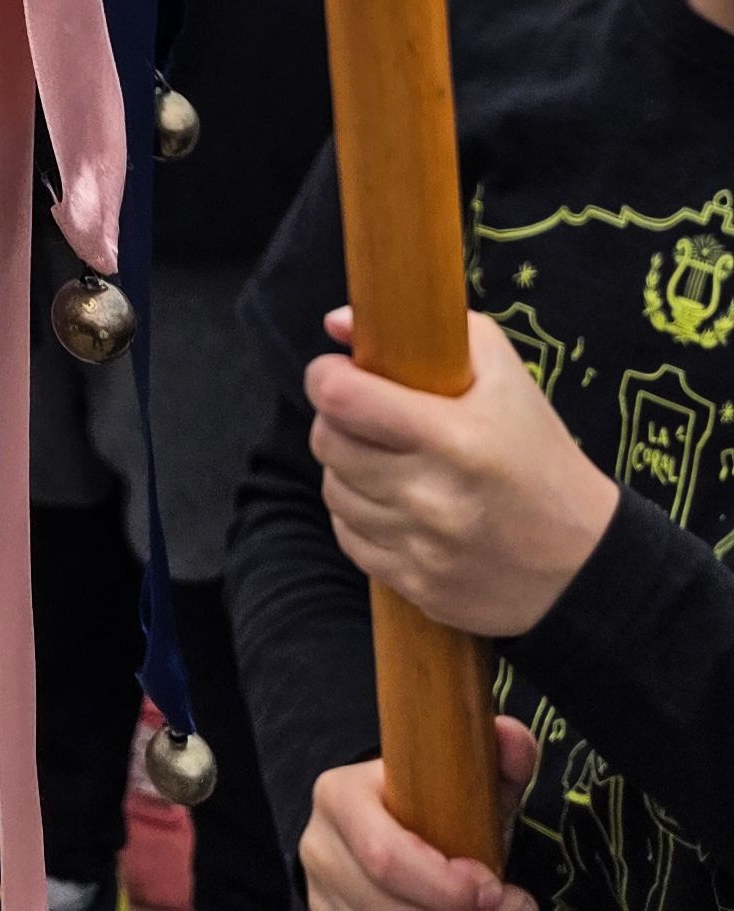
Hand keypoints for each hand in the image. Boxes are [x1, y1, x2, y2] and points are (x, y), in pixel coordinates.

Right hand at [301, 721, 537, 910]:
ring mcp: (321, 893)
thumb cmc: (429, 808)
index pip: (385, 855)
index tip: (496, 889)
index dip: (445, 885)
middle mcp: (320, 847)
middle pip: (389, 908)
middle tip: (510, 909)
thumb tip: (513, 737)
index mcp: (341, 796)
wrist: (390, 831)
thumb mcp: (463, 782)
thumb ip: (495, 759)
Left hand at [306, 309, 619, 636]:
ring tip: (380, 460)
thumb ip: (429, 329)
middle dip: (335, 421)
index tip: (338, 373)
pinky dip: (359, 518)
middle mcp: (432, 497)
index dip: (326, 376)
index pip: (341, 398)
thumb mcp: (504, 373)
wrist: (588, 563)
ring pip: (335, 494)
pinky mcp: (420, 588)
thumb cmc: (540, 454)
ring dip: (345, 470)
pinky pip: (352, 542)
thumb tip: (338, 326)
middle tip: (360, 416)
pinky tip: (389, 503)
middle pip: (329, 444)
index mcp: (453, 438)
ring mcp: (424, 550)